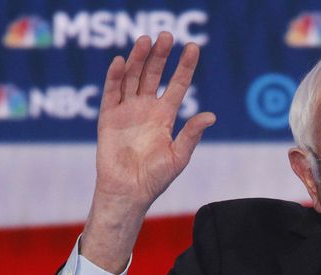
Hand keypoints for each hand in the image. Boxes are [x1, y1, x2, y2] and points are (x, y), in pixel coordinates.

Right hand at [83, 32, 215, 272]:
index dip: (184, 67)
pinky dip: (116, 77)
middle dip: (160, 56)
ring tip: (145, 40)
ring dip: (138, 59)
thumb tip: (211, 116)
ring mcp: (127, 111)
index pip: (178, 85)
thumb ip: (191, 134)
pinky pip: (112, 93)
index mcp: (165, 117)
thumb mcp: (178, 156)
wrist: (129, 192)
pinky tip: (122, 61)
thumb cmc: (155, 178)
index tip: (193, 48)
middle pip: (153, 75)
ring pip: (133, 78)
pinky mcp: (108, 117)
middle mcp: (146, 109)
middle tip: (166, 36)